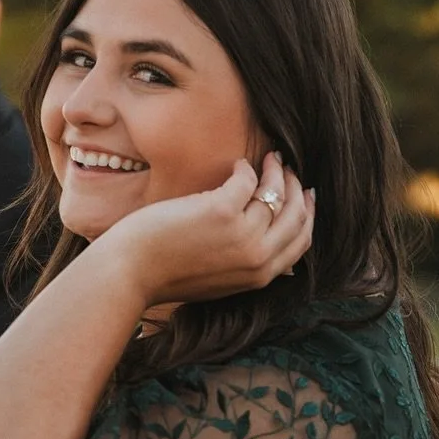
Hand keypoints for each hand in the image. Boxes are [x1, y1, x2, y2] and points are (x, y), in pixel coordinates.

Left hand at [97, 151, 314, 307]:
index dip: (307, 214)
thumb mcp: (219, 280)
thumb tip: (265, 243)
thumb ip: (245, 265)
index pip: (301, 242)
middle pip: (296, 216)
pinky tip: (237, 164)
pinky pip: (248, 180)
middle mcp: (257, 257)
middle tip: (287, 169)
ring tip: (269, 158)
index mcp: (259, 276)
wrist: (131, 273)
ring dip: (275, 171)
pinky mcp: (221, 211)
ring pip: (275, 193)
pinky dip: (246, 168)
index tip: (306, 195)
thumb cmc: (167, 272)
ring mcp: (242, 235)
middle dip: (296, 188)